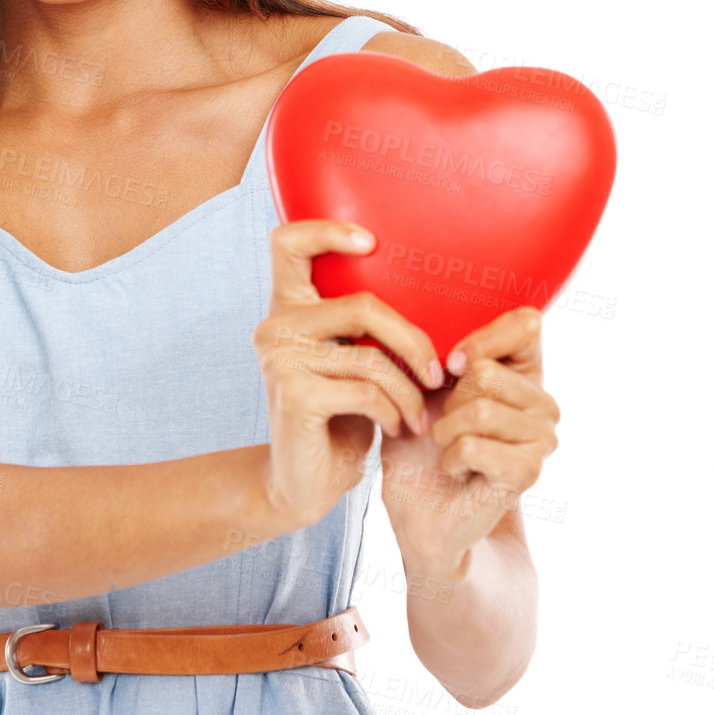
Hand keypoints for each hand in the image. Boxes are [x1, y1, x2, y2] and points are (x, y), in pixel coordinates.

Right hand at [254, 220, 443, 531]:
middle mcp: (275, 327)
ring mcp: (280, 360)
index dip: (328, 230)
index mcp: (287, 308)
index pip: (288, 242)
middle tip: (438, 373)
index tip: (371, 244)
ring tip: (419, 414)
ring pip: (372, 356)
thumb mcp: (350, 362)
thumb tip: (429, 285)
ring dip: (409, 391)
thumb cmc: (338, 417)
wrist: (302, 483)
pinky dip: (395, 412)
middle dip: (412, 341)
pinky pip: (367, 391)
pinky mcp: (295, 395)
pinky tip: (398, 428)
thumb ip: (363, 326)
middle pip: (362, 304)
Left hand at [378, 305, 559, 580]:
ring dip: (444, 431)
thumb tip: (444, 337)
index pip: (527, 323)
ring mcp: (541, 438)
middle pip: (488, 371)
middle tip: (444, 426)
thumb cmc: (419, 445)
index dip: (481, 339)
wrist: (420, 511)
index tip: (453, 366)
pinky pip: (472, 445)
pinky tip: (455, 470)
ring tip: (447, 448)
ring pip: (478, 409)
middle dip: (447, 400)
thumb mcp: (420, 387)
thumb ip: (437, 353)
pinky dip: (448, 458)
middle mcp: (543, 402)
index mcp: (524, 372)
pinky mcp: (528, 472)